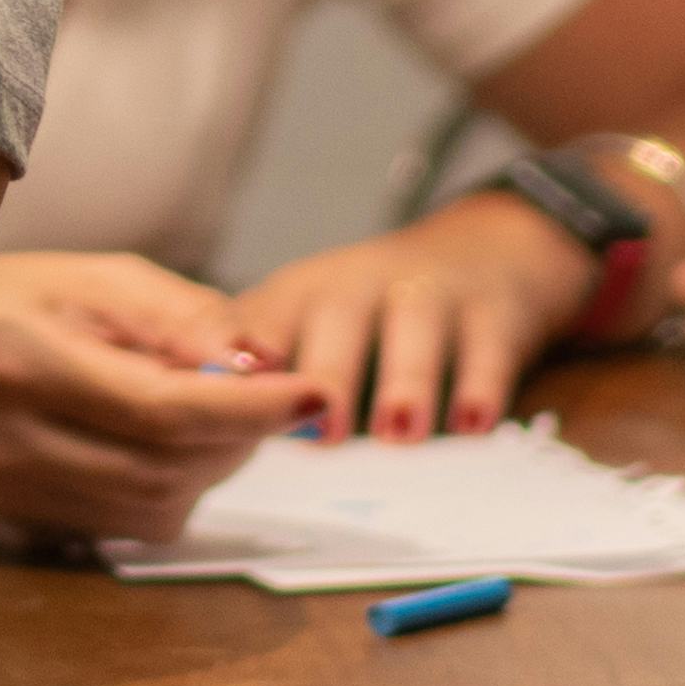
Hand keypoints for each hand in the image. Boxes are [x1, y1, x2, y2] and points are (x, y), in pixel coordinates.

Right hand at [0, 250, 322, 548]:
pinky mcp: (11, 528)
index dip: (248, 408)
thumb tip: (257, 363)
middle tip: (266, 400)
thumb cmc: (5, 305)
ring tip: (213, 420)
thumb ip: (175, 316)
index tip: (311, 393)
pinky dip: (165, 493)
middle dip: (238, 439)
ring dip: (209, 472)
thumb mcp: (89, 279)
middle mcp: (4, 438)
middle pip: (164, 469)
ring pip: (151, 512)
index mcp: (19, 361)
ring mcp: (1, 494)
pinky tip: (162, 450)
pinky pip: (120, 531)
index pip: (161, 409)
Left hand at [222, 195, 595, 441]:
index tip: (226, 392)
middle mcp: (359, 285)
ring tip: (399, 434)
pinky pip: (488, 346)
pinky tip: (472, 425)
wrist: (485, 252)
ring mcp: (428, 293)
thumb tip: (193, 426)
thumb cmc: (367, 308)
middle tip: (320, 434)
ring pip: (415, 328)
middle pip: (338, 319)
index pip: (261, 319)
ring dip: (406, 381)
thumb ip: (254, 370)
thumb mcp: (303, 323)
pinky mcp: (491, 312)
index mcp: (298, 294)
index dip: (241, 354)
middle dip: (328, 374)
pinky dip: (481, 386)